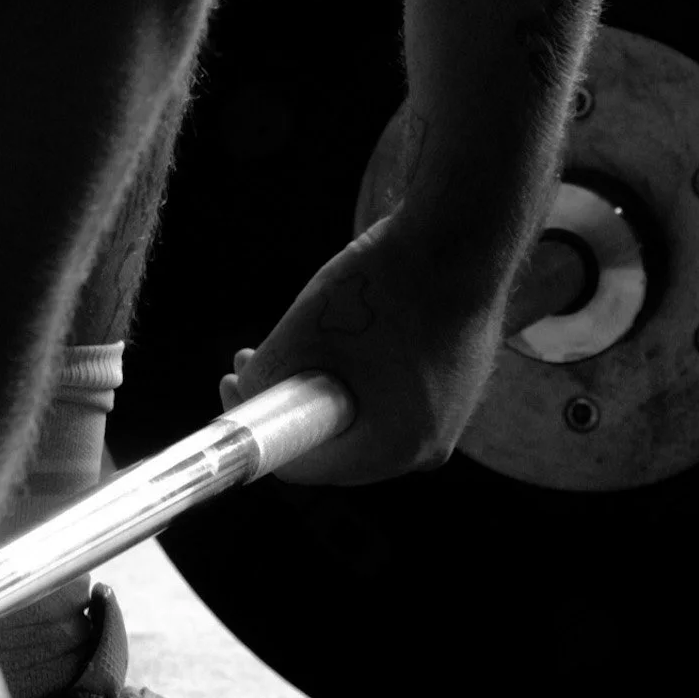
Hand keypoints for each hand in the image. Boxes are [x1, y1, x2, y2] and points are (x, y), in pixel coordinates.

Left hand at [217, 212, 509, 488]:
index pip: (304, 463)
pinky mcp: (458, 382)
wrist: (463, 234)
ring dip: (321, 381)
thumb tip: (246, 395)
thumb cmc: (386, 288)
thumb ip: (265, 380)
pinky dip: (361, 369)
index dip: (258, 425)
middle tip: (254, 360)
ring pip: (363, 412)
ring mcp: (450, 414)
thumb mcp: (302, 336)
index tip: (234, 385)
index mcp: (394, 449)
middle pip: (335, 440)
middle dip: (288, 399)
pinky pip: (394, 391)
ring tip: (295, 336)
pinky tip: (343, 328)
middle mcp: (429, 445)